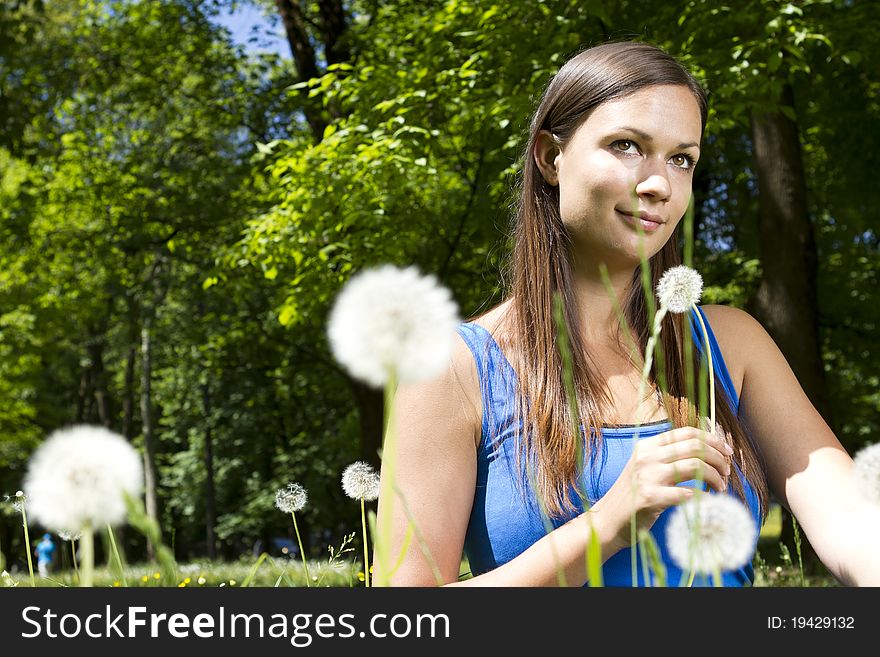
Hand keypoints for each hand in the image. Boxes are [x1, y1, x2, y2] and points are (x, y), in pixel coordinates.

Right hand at [593, 426, 732, 551]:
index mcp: (648, 446)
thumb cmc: (632, 496)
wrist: (608, 521)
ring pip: (695, 465)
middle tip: (726, 473)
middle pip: (695, 447)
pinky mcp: (651, 497)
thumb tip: (705, 451)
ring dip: (715, 477)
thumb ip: (668, 457)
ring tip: (720, 488)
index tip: (727, 452)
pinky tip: (709, 502)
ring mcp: (648, 476)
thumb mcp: (645, 468)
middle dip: (718, 459)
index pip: (687, 433)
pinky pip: (688, 493)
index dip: (713, 440)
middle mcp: (647, 456)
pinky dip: (704, 497)